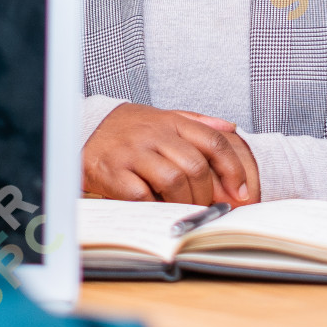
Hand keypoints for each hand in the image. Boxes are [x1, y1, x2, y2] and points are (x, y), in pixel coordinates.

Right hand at [83, 104, 259, 205]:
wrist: (85, 129)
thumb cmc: (131, 130)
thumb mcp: (164, 118)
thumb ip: (198, 123)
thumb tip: (231, 128)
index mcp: (171, 122)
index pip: (213, 143)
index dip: (233, 170)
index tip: (241, 192)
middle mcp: (154, 134)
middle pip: (195, 167)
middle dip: (207, 193)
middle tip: (206, 206)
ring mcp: (134, 153)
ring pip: (173, 181)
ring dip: (184, 202)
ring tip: (184, 208)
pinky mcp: (114, 172)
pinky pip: (143, 195)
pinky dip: (155, 206)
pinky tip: (158, 208)